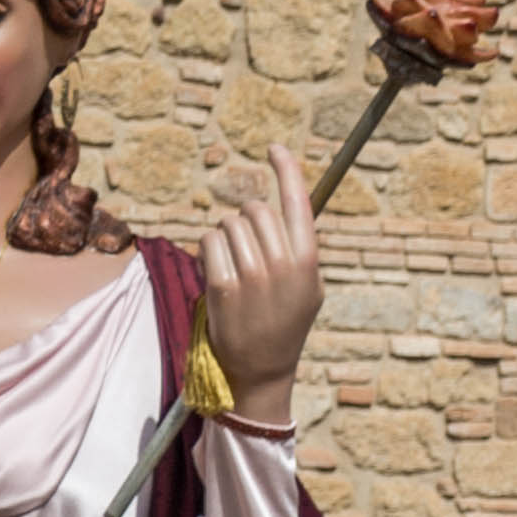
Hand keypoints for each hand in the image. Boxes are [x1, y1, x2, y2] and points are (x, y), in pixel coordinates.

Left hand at [195, 141, 320, 406]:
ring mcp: (253, 274)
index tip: (274, 148)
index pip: (298, 201)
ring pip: (228, 224)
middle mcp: (283, 263)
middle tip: (244, 241)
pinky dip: (208, 250)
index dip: (287, 169)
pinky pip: (209, 242)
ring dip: (224, 236)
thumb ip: (299, 248)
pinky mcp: (223, 286)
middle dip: (246, 217)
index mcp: (308, 259)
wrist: (261, 368)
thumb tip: (284, 206)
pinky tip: (216, 270)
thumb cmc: (284, 323)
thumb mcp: (308, 286)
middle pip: (257, 209)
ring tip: (232, 264)